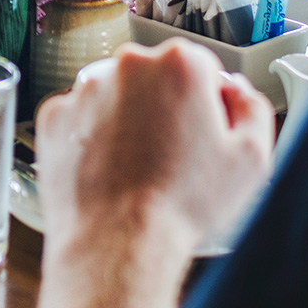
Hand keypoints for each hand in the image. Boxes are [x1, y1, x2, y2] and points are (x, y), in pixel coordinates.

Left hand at [35, 41, 272, 256]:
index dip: (208, 104)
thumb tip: (236, 90)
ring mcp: (84, 89)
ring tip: (140, 167)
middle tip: (174, 154)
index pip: (202, 69)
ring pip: (116, 96)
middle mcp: (127, 66)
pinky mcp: (55, 115)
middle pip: (155, 77)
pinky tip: (111, 169)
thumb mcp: (252, 158)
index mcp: (179, 65)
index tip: (205, 132)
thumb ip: (252, 107)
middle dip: (166, 107)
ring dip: (128, 120)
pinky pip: (82, 119)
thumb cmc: (181, 204)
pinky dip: (94, 138)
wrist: (118, 242)